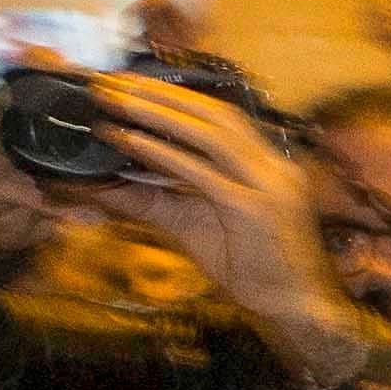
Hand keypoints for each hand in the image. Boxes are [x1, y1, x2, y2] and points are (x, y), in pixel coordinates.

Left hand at [99, 76, 359, 376]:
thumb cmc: (252, 270)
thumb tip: (95, 184)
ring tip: (115, 100)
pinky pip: (202, 172)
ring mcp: (269, 185)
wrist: (295, 307)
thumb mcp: (193, 227)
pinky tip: (129, 140)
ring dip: (158, 111)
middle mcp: (275, 167)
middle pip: (216, 114)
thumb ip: (149, 201)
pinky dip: (163, 153)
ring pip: (211, 133)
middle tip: (113, 82)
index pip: (222, 118)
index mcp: (269, 166)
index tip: (132, 84)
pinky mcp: (254, 208)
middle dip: (162, 94)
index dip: (177, 97)